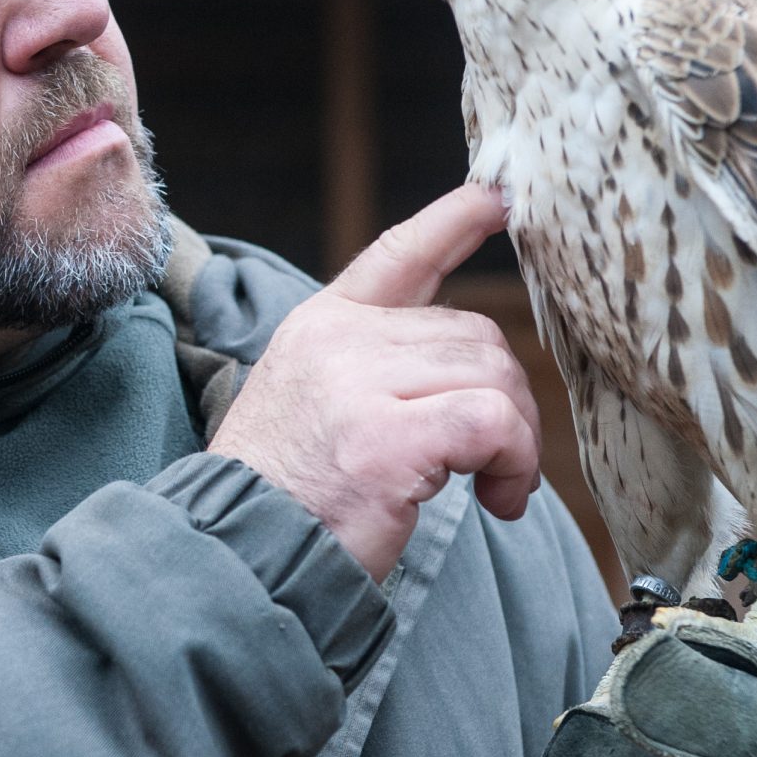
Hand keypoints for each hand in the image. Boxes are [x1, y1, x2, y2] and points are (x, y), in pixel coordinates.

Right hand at [208, 186, 537, 580]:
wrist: (239, 559)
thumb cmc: (286, 500)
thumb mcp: (311, 407)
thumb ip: (372, 368)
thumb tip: (464, 364)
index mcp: (320, 326)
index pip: (397, 253)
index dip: (454, 222)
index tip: (497, 196)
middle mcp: (339, 340)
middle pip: (475, 333)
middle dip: (507, 398)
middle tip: (500, 462)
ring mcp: (361, 384)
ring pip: (492, 375)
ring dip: (517, 439)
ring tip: (497, 488)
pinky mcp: (391, 436)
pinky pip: (493, 423)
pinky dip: (514, 461)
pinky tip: (499, 499)